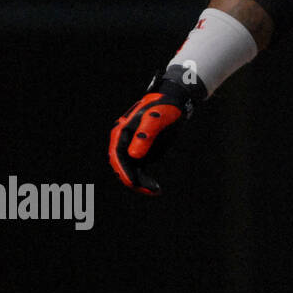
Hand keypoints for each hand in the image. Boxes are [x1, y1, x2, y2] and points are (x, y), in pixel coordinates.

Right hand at [108, 67, 204, 195]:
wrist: (175, 102)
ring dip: (140, 183)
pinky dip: (145, 180)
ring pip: (130, 171)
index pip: (118, 155)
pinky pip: (139, 170)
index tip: (134, 182)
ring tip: (156, 190)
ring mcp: (133, 148)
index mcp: (121, 132)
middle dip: (132, 180)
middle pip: (121, 166)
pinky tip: (156, 188)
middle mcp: (124, 142)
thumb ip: (145, 135)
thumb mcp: (156, 119)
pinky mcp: (143, 153)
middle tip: (149, 190)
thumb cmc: (164, 108)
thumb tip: (133, 156)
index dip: (124, 170)